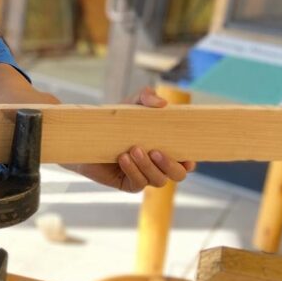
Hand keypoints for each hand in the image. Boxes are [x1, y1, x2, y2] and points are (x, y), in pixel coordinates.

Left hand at [79, 87, 195, 191]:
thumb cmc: (118, 121)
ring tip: (134, 149)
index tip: (187, 157)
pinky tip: (123, 158)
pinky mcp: (129, 184)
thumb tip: (163, 104)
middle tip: (155, 150)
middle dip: (169, 165)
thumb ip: (147, 97)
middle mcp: (159, 166)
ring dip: (148, 166)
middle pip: (178, 174)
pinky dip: (132, 170)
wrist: (90, 136)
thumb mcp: (132, 104)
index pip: (187, 161)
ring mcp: (145, 177)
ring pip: (158, 180)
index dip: (190, 162)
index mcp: (168, 149)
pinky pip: (138, 184)